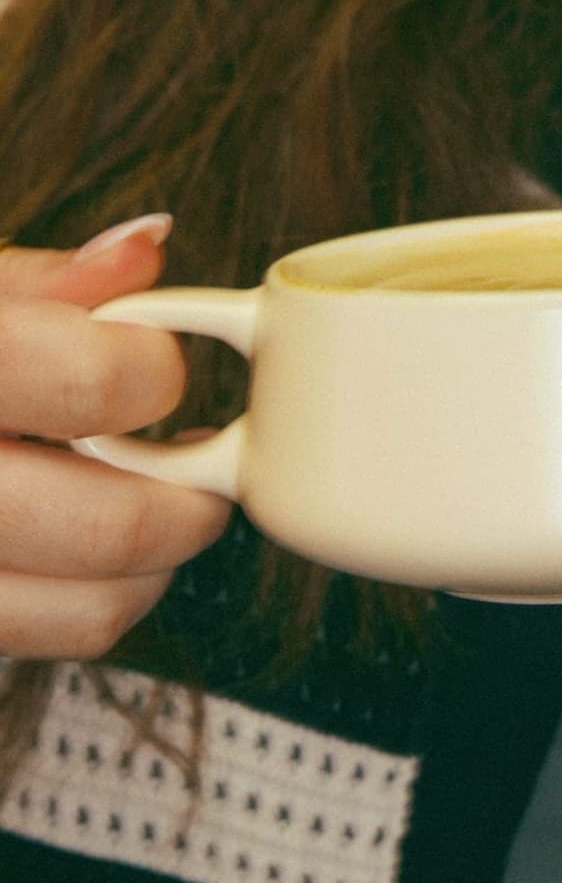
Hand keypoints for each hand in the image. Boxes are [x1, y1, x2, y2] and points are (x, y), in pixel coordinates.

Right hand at [0, 218, 230, 658]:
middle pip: (109, 524)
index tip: (152, 357)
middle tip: (200, 458)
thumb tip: (146, 248)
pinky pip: (56, 634)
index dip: (152, 366)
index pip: (91, 380)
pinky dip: (100, 600)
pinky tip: (90, 553)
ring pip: (96, 605)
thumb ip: (40, 282)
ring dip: (157, 560)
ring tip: (154, 503)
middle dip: (188, 492)